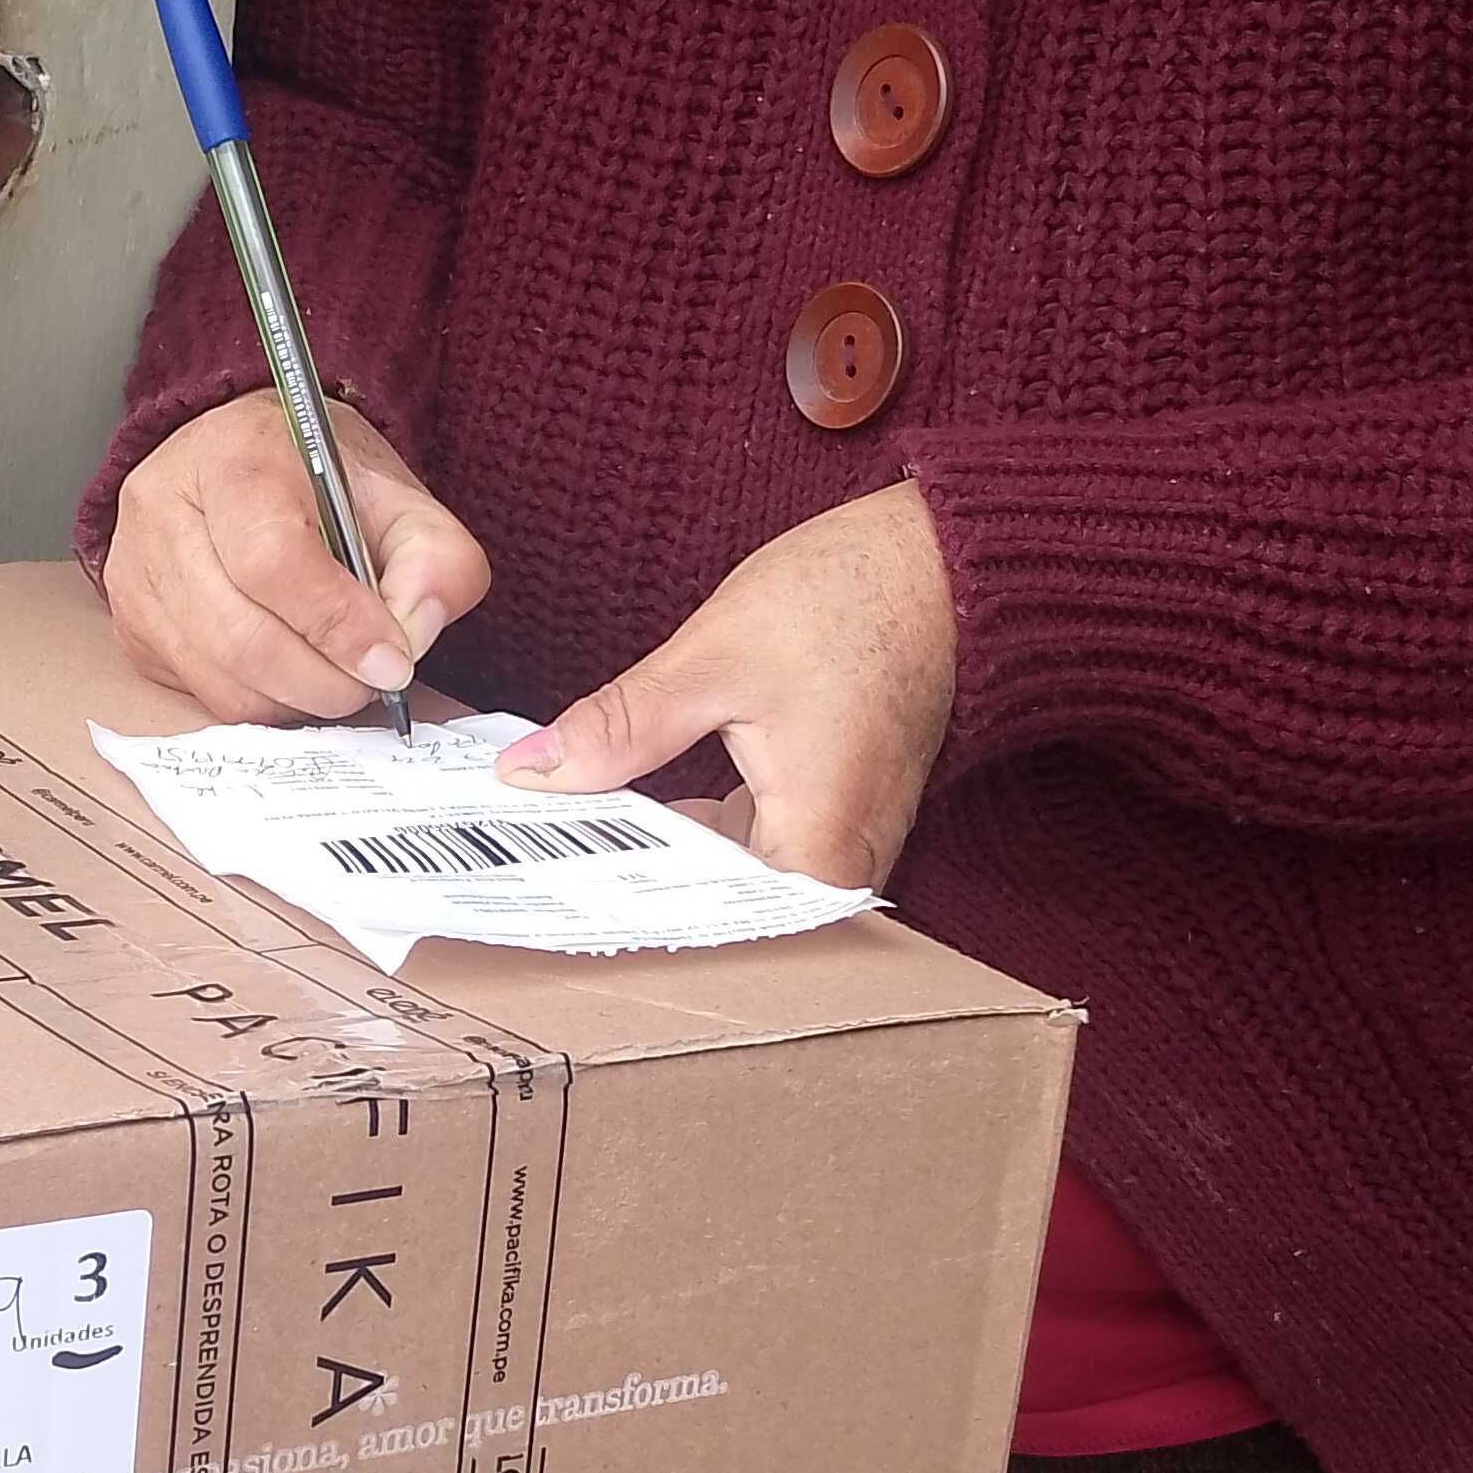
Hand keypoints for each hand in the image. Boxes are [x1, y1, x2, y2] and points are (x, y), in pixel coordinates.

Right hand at [104, 387, 489, 722]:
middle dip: (326, 680)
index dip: (337, 623)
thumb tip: (414, 635)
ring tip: (338, 673)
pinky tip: (293, 671)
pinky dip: (264, 701)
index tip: (392, 659)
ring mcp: (135, 572)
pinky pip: (203, 696)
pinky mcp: (130, 625)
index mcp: (233, 456)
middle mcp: (163, 510)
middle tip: (374, 679)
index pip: (272, 560)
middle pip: (242, 637)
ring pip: (223, 680)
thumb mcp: (400, 496)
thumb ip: (435, 559)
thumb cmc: (319, 480)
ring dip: (298, 699)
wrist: (244, 460)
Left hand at [498, 485, 957, 891]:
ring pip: (729, 877)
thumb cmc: (852, 600)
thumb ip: (621, 728)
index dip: (606, 895)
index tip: (531, 878)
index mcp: (817, 853)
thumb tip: (529, 773)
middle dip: (623, 878)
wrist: (944, 560)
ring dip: (656, 854)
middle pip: (710, 905)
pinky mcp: (841, 816)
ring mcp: (846, 846)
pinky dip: (698, 832)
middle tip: (528, 857)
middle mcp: (841, 872)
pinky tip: (635, 811)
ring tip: (566, 837)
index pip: (691, 912)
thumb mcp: (713, 661)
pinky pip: (756, 848)